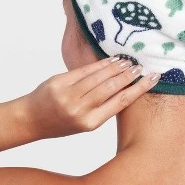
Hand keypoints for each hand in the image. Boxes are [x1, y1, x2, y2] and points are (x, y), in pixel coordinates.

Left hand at [18, 58, 159, 138]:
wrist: (30, 119)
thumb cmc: (61, 123)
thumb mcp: (85, 123)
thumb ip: (103, 107)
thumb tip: (125, 87)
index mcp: (90, 123)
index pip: (122, 101)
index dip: (140, 88)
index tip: (153, 78)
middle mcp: (80, 109)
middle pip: (113, 86)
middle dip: (130, 75)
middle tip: (142, 67)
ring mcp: (69, 95)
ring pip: (100, 76)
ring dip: (117, 67)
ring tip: (129, 61)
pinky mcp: (59, 81)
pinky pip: (85, 70)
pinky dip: (101, 64)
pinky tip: (111, 60)